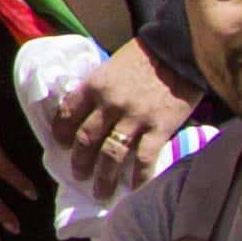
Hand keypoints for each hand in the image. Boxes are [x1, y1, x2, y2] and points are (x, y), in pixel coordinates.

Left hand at [42, 40, 197, 190]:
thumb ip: (100, 88)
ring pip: (111, 155)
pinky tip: (135, 190)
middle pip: (87, 139)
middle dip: (80, 161)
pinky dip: (139, 177)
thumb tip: (91, 111)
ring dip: (104, 177)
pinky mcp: (159, 127)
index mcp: (95, 85)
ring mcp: (134, 117)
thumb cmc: (146, 55)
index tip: (61, 144)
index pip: (68, 112)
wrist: (180, 49)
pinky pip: (144, 159)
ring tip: (101, 191)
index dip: (62, 131)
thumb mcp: (113, 65)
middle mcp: (110, 103)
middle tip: (78, 175)